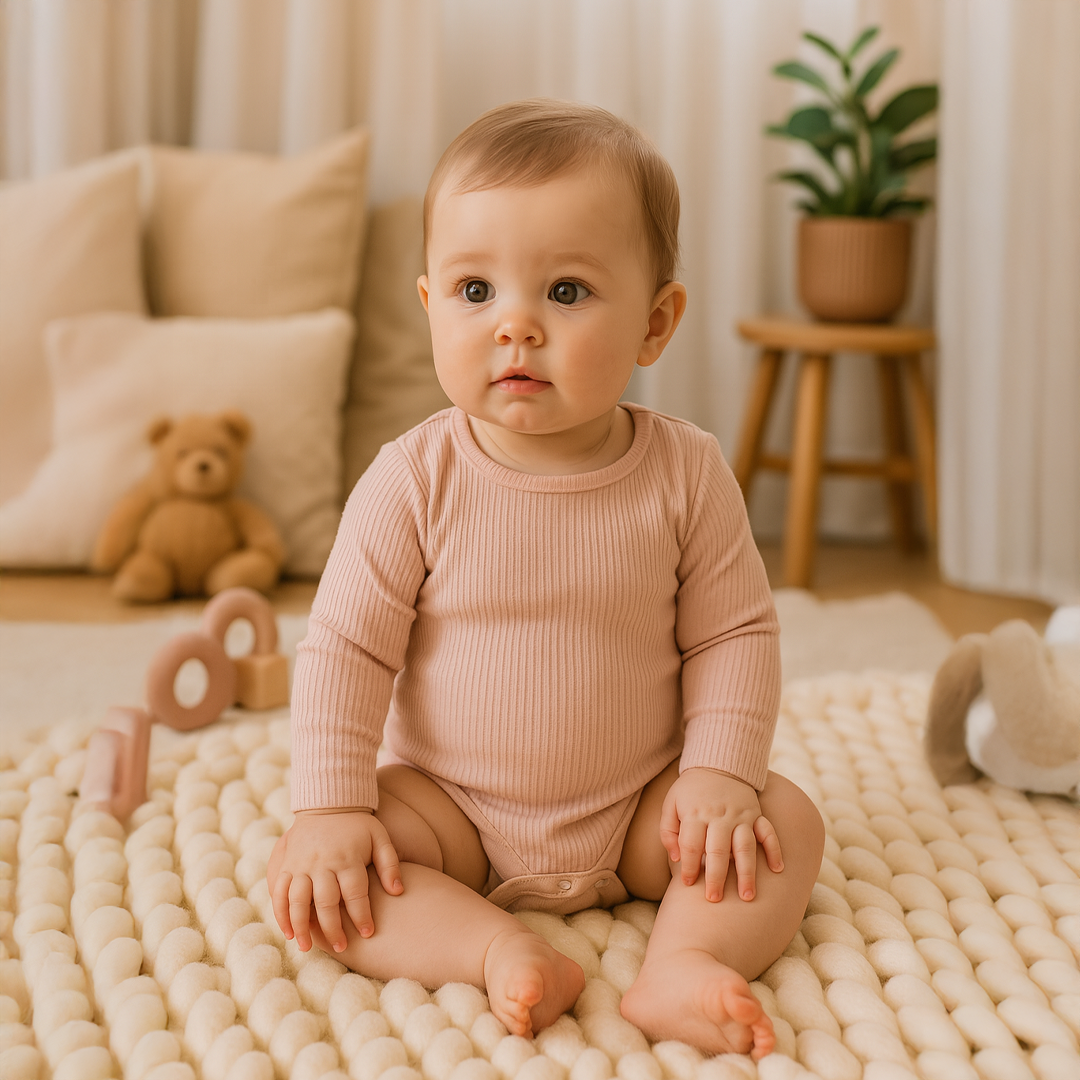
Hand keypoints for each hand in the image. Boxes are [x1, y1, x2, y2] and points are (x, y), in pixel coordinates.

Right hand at [268, 808, 402, 951]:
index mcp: (348, 858)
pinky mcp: (286, 865)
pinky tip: (288, 932)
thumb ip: (390, 864)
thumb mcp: (379, 837)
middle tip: (342, 947)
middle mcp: (323, 864)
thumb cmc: (358, 825)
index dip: (361, 916)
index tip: (368, 933)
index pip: (355, 893)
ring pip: (297, 901)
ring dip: (302, 926)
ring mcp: (302, 865)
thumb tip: (398, 891)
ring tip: (308, 947)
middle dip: (333, 928)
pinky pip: (279, 892)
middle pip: (326, 902)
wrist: (327, 803)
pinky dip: (280, 913)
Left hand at [659, 768, 782, 902]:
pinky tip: (778, 869)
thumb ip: (668, 831)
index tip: (688, 884)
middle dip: (716, 877)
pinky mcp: (756, 814)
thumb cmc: (690, 791)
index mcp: (696, 814)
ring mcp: (740, 816)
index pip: (692, 845)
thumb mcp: (670, 804)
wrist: (717, 764)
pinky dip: (775, 850)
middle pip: (718, 850)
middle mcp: (719, 817)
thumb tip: (676, 858)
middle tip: (714, 899)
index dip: (689, 866)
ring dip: (747, 872)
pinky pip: (768, 832)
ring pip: (745, 847)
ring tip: (747, 896)